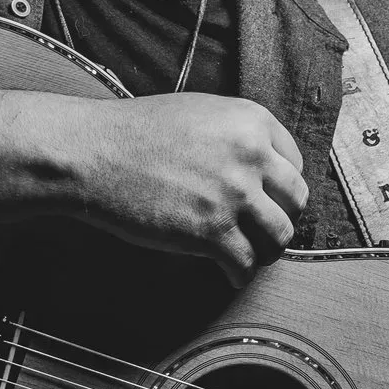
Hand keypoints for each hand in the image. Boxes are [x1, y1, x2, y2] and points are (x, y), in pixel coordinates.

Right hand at [66, 93, 309, 283]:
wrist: (93, 153)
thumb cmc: (135, 133)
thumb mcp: (200, 113)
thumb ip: (236, 135)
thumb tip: (261, 169)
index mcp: (251, 121)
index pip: (294, 164)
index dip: (282, 188)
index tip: (271, 201)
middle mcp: (251, 155)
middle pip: (296, 202)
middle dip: (282, 218)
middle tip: (265, 230)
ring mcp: (233, 194)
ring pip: (279, 236)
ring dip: (268, 251)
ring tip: (252, 255)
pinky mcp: (211, 230)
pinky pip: (245, 263)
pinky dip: (239, 274)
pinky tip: (230, 273)